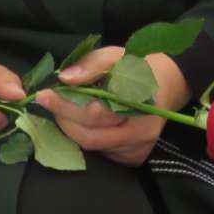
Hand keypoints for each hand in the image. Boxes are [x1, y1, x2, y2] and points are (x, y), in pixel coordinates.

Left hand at [36, 48, 189, 167]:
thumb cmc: (139, 67)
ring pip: (93, 147)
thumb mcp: (116, 56)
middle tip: (49, 102)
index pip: (94, 114)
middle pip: (90, 136)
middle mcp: (141, 132)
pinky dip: (86, 138)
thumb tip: (64, 79)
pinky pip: (102, 153)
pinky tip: (83, 123)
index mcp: (139, 103)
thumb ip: (90, 65)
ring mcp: (139, 149)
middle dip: (64, 120)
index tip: (44, 94)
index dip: (65, 106)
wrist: (169, 84)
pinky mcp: (135, 158)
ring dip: (72, 129)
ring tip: (64, 110)